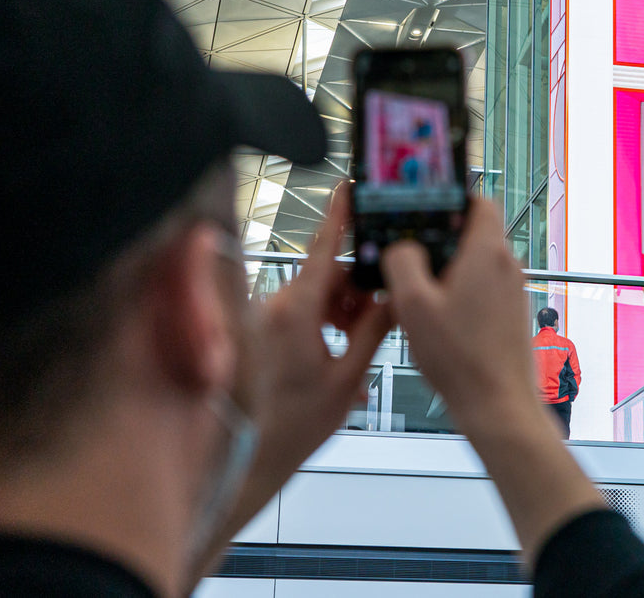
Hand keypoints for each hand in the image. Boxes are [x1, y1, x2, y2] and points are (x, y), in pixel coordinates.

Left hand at [213, 183, 391, 551]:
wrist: (249, 458)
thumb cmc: (294, 425)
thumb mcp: (347, 377)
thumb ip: (373, 331)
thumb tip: (394, 299)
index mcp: (296, 310)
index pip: (324, 248)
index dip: (340, 215)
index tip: (350, 185)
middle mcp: (274, 306)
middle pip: (326, 276)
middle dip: (354, 293)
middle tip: (376, 321)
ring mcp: (263, 318)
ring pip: (313, 297)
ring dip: (339, 314)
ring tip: (353, 353)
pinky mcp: (258, 331)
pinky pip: (298, 315)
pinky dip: (321, 327)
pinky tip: (336, 359)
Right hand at [382, 199, 603, 565]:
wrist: (498, 406)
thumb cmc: (459, 358)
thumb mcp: (412, 305)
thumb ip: (402, 262)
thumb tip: (402, 247)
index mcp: (487, 252)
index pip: (478, 201)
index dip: (450, 198)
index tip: (422, 206)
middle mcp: (507, 266)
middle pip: (473, 233)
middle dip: (439, 239)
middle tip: (407, 253)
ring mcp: (513, 292)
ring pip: (475, 264)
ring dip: (446, 270)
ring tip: (415, 293)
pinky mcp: (511, 316)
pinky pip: (482, 290)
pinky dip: (458, 294)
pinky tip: (434, 320)